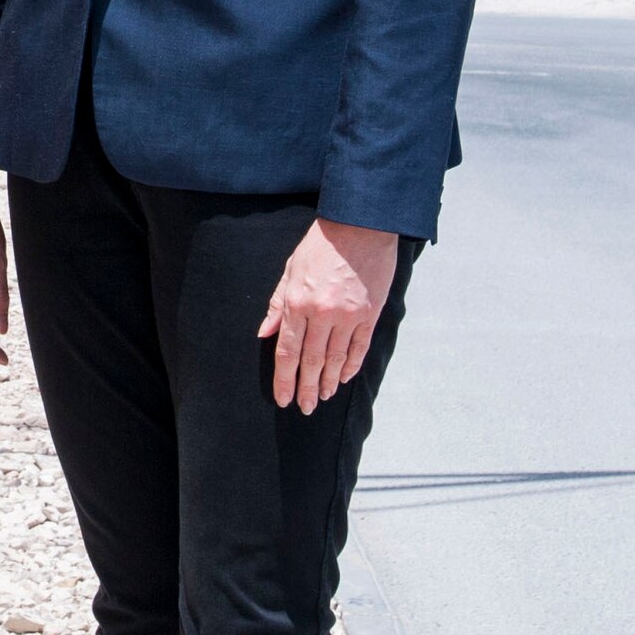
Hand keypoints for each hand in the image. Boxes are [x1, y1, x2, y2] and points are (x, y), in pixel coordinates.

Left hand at [258, 219, 397, 413]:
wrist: (361, 226)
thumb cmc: (321, 245)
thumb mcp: (290, 269)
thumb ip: (278, 304)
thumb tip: (264, 332)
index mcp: (297, 303)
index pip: (288, 352)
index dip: (284, 379)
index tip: (283, 398)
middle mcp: (322, 314)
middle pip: (311, 361)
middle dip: (305, 388)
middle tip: (304, 408)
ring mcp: (348, 316)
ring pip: (335, 359)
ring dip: (327, 382)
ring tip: (321, 398)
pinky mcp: (369, 314)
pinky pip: (359, 347)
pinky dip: (351, 366)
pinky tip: (343, 378)